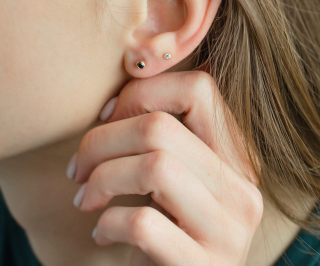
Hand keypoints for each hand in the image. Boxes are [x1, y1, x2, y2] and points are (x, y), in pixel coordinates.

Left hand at [68, 71, 263, 265]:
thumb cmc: (166, 224)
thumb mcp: (171, 174)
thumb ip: (163, 134)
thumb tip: (120, 93)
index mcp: (236, 154)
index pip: (199, 87)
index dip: (141, 92)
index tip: (106, 116)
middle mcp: (242, 186)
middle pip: (161, 127)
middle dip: (102, 140)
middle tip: (77, 166)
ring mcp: (229, 230)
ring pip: (155, 167)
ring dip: (102, 178)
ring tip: (85, 197)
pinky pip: (145, 223)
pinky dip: (109, 222)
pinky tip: (102, 232)